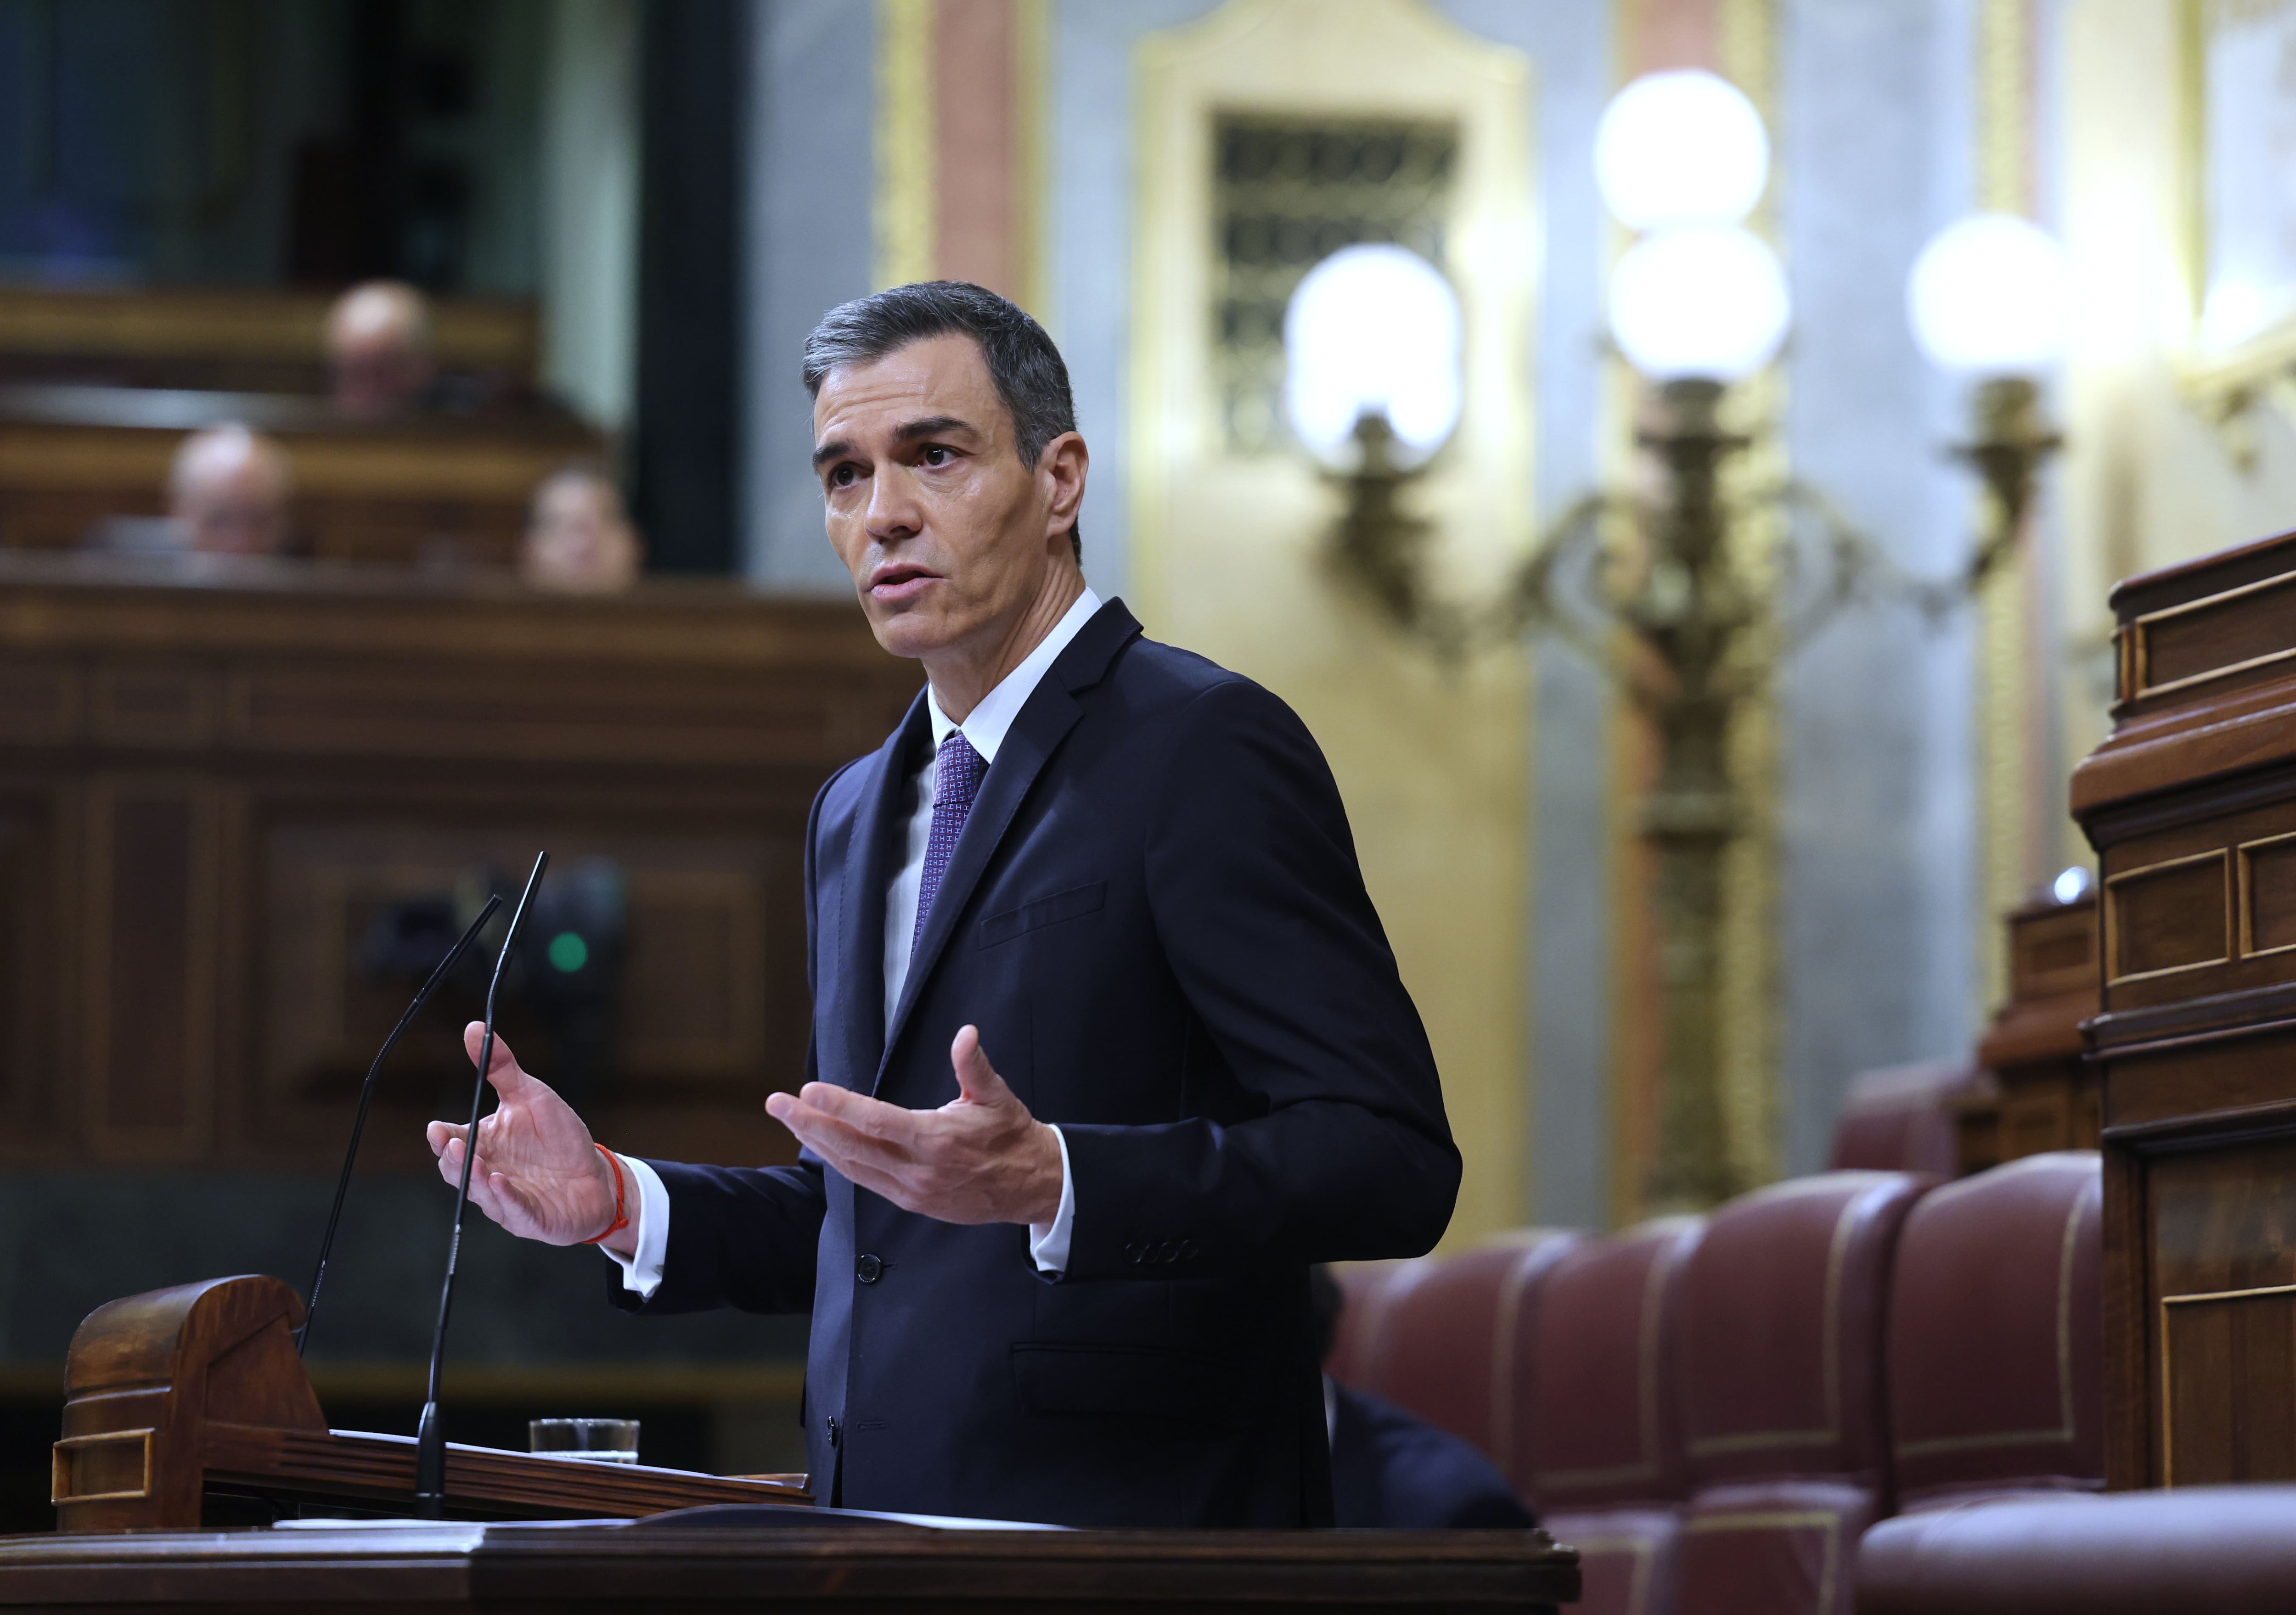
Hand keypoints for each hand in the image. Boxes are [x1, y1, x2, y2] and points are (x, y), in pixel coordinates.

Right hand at [425, 1023, 630, 1252]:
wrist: (597, 1176)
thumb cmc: (558, 1139)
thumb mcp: (531, 1095)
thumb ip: (501, 1067)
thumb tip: (474, 1028)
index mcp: (484, 1145)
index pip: (452, 1141)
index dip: (441, 1138)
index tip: (437, 1128)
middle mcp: (488, 1173)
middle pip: (457, 1170)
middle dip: (452, 1158)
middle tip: (450, 1144)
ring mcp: (506, 1199)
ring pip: (480, 1192)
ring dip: (475, 1177)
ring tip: (473, 1161)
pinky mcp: (530, 1218)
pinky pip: (513, 1210)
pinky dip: (505, 1197)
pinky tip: (500, 1181)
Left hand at [766, 1025, 1062, 1226]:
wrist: (1032, 1186)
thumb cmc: (1013, 1136)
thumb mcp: (998, 1097)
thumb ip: (975, 1066)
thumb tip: (966, 1034)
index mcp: (936, 1140)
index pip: (876, 1121)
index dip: (839, 1106)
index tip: (807, 1091)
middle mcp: (917, 1169)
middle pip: (851, 1146)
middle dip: (809, 1124)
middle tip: (776, 1103)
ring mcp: (911, 1190)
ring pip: (852, 1166)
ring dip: (817, 1142)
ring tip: (790, 1119)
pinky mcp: (912, 1201)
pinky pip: (865, 1180)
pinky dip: (839, 1162)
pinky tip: (822, 1146)